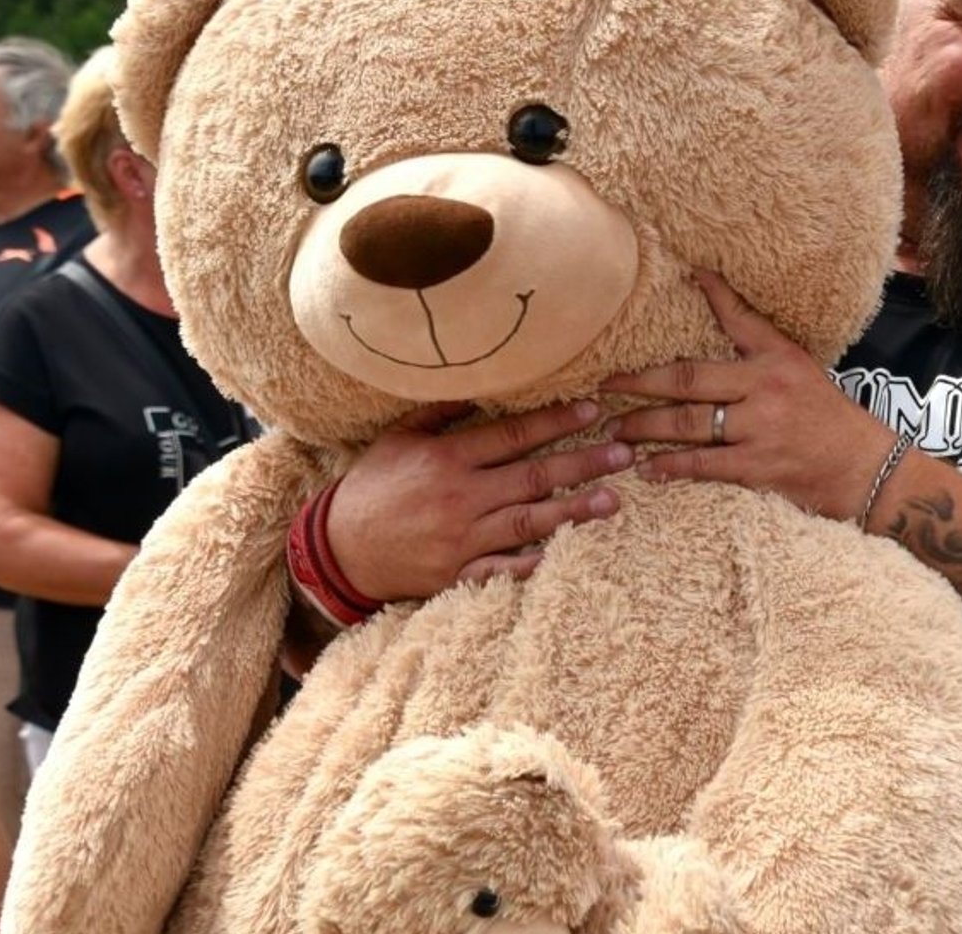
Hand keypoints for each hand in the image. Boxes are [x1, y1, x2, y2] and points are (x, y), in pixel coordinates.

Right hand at [324, 400, 632, 602]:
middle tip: (624, 454)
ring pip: (527, 522)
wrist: (336, 550)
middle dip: (582, 464)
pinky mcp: (456, 575)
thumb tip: (479, 387)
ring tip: (613, 500)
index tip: (593, 411)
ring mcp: (460, 540)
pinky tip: (567, 553)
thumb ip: (440, 415)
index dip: (556, 421)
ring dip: (573, 510)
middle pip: (532, 477)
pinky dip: (533, 563)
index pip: (513, 435)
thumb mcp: (398, 440)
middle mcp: (459, 497)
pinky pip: (502, 570)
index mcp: (447, 460)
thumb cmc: (370, 488)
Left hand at [601, 270, 895, 520]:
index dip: (715, 294)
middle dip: (641, 383)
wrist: (867, 469)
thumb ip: (759, 342)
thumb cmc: (830, 418)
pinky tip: (647, 469)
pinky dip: (671, 467)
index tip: (686, 272)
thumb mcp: (800, 369)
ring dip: (645, 428)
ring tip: (614, 429)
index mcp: (776, 361)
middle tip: (605, 384)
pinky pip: (702, 465)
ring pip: (687, 425)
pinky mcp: (756, 469)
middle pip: (689, 381)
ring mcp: (759, 430)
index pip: (739, 320)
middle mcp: (764, 391)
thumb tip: (718, 302)